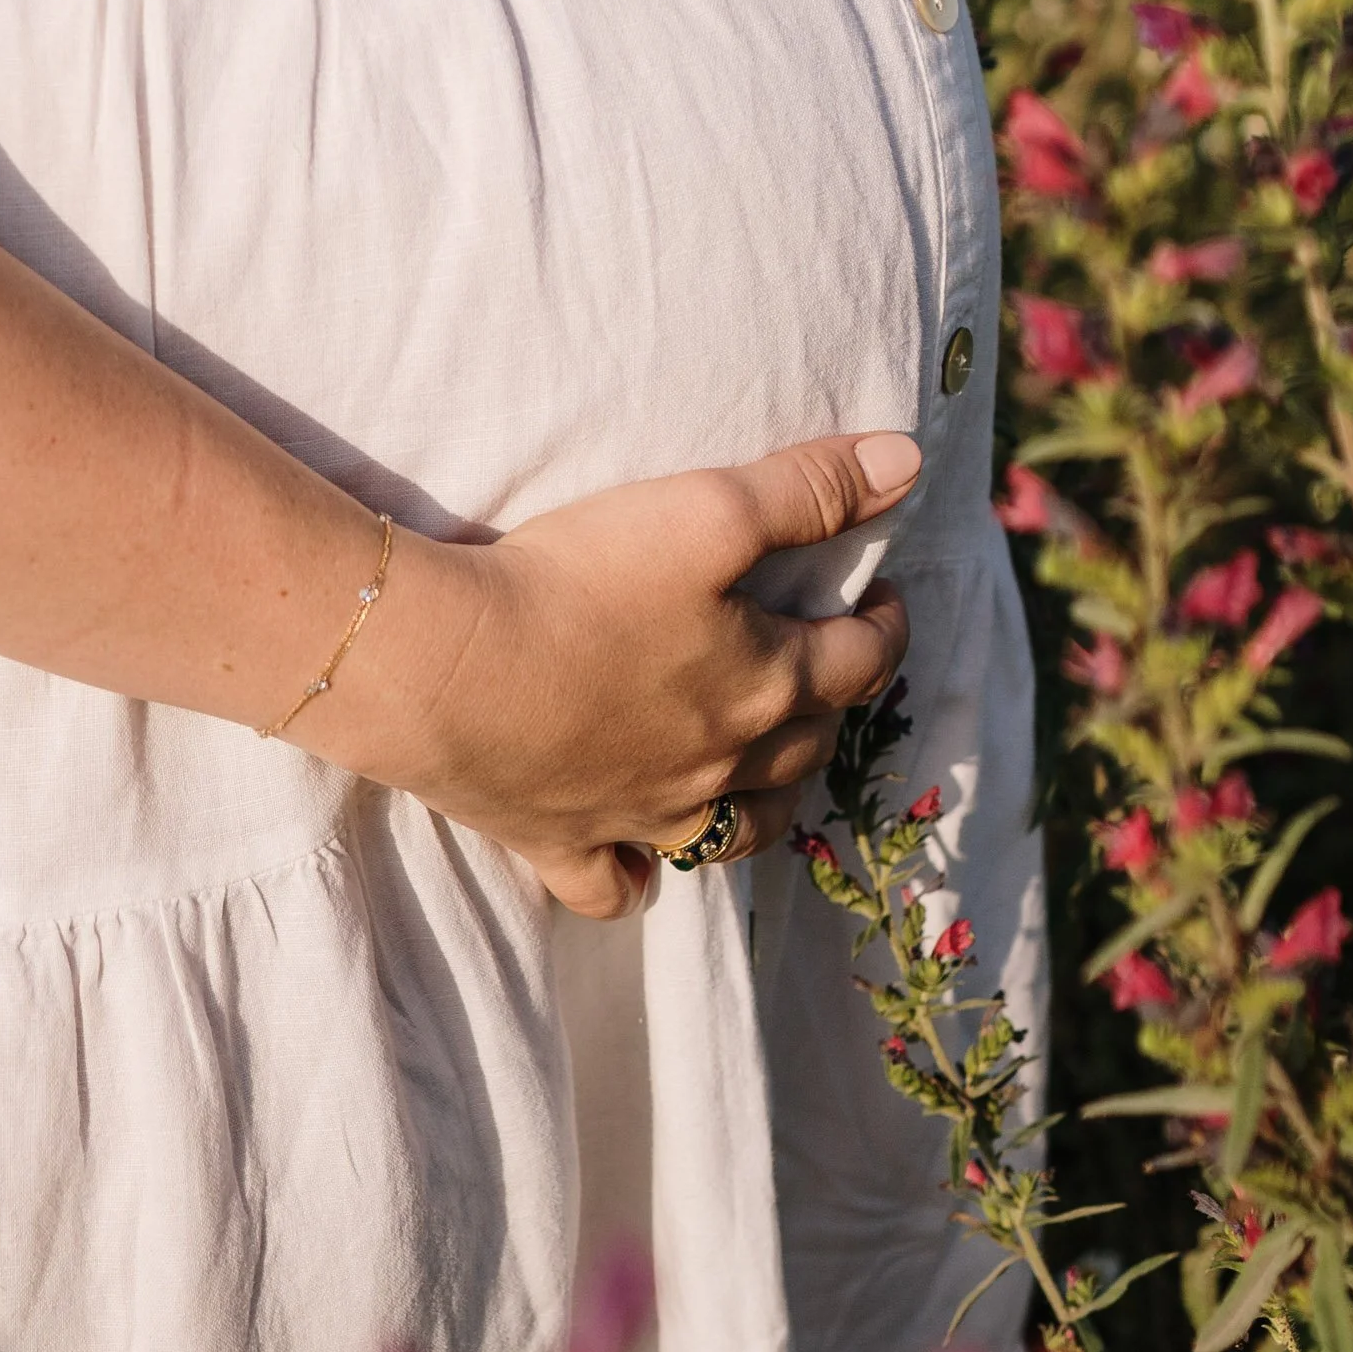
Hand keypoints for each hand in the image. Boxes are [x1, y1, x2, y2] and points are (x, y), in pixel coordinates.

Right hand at [331, 431, 917, 918]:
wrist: (446, 667)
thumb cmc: (579, 581)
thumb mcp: (707, 509)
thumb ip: (808, 489)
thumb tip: (905, 464)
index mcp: (765, 683)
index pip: (860, 659)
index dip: (884, 624)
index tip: (880, 594)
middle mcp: (720, 763)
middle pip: (806, 746)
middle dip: (831, 703)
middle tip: (821, 661)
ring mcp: (644, 814)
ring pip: (736, 832)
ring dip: (766, 803)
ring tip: (764, 770)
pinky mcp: (564, 842)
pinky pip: (614, 886)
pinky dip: (638, 881)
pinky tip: (642, 869)